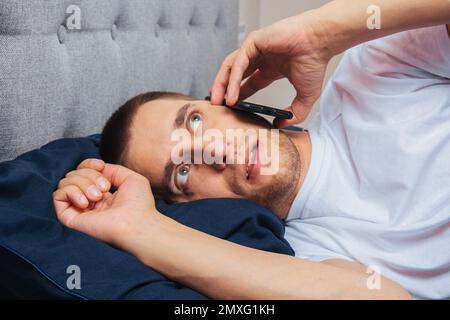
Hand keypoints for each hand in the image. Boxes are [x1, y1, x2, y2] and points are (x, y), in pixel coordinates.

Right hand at [53, 159, 157, 249]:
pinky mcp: (70, 218)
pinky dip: (70, 192)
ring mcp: (80, 210)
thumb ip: (112, 170)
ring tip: (98, 196)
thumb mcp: (130, 178)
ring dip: (81, 183)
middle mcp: (89, 201)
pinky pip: (57, 196)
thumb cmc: (139, 204)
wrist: (137, 224)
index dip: (89, 164)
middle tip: (105, 188)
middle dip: (89, 174)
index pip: (84, 172)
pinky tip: (86, 202)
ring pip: (65, 183)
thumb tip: (97, 169)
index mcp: (103, 193)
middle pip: (74, 174)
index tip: (101, 165)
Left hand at [211, 10, 331, 126]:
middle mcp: (261, 57)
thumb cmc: (315, 62)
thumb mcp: (305, 96)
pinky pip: (238, 62)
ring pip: (231, 67)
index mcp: (271, 68)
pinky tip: (232, 94)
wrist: (320, 43)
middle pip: (234, 75)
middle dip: (224, 91)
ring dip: (222, 85)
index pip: (247, 83)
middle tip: (217, 107)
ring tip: (219, 102)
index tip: (231, 110)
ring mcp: (256, 49)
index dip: (237, 96)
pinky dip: (233, 79)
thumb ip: (294, 114)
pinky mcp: (253, 42)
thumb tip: (280, 125)